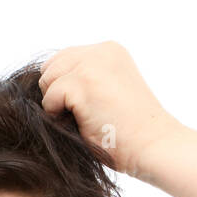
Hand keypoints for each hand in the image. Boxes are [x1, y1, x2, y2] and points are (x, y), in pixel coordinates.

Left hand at [38, 40, 184, 178]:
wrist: (153, 145)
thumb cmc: (130, 130)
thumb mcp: (109, 90)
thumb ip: (84, 78)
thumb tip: (44, 84)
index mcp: (109, 50)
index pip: (64, 58)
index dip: (63, 85)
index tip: (82, 106)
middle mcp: (100, 51)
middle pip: (51, 67)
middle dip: (57, 93)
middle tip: (80, 115)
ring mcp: (92, 65)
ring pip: (48, 81)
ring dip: (56, 104)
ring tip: (82, 118)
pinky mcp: (83, 83)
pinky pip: (49, 98)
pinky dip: (57, 115)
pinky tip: (82, 124)